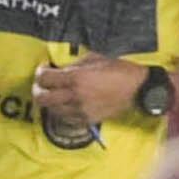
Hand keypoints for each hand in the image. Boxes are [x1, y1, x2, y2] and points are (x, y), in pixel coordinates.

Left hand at [32, 58, 147, 130]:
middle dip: (39, 89)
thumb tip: (60, 69)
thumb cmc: (120, 70)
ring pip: (52, 110)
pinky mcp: (89, 119)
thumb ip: (74, 65)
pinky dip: (62, 112)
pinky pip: (66, 119)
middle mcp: (75, 95)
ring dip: (51, 101)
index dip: (41, 72)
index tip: (45, 69)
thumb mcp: (95, 58)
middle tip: (44, 84)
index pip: (44, 78)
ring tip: (56, 94)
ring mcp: (81, 110)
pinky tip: (67, 105)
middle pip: (42, 98)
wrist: (139, 88)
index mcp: (76, 78)